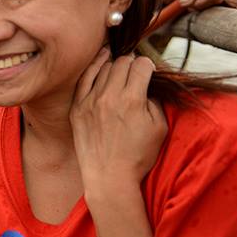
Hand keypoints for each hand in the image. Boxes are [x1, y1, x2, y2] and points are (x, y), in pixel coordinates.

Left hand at [70, 50, 167, 192]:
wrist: (109, 177)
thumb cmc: (138, 155)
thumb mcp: (159, 127)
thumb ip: (155, 100)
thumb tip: (147, 83)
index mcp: (132, 100)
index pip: (142, 64)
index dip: (149, 66)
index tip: (149, 72)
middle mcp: (109, 97)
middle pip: (122, 62)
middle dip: (132, 63)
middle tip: (135, 72)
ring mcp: (90, 101)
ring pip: (104, 67)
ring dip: (115, 65)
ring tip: (120, 70)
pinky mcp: (77, 108)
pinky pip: (84, 78)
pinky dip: (94, 66)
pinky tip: (101, 60)